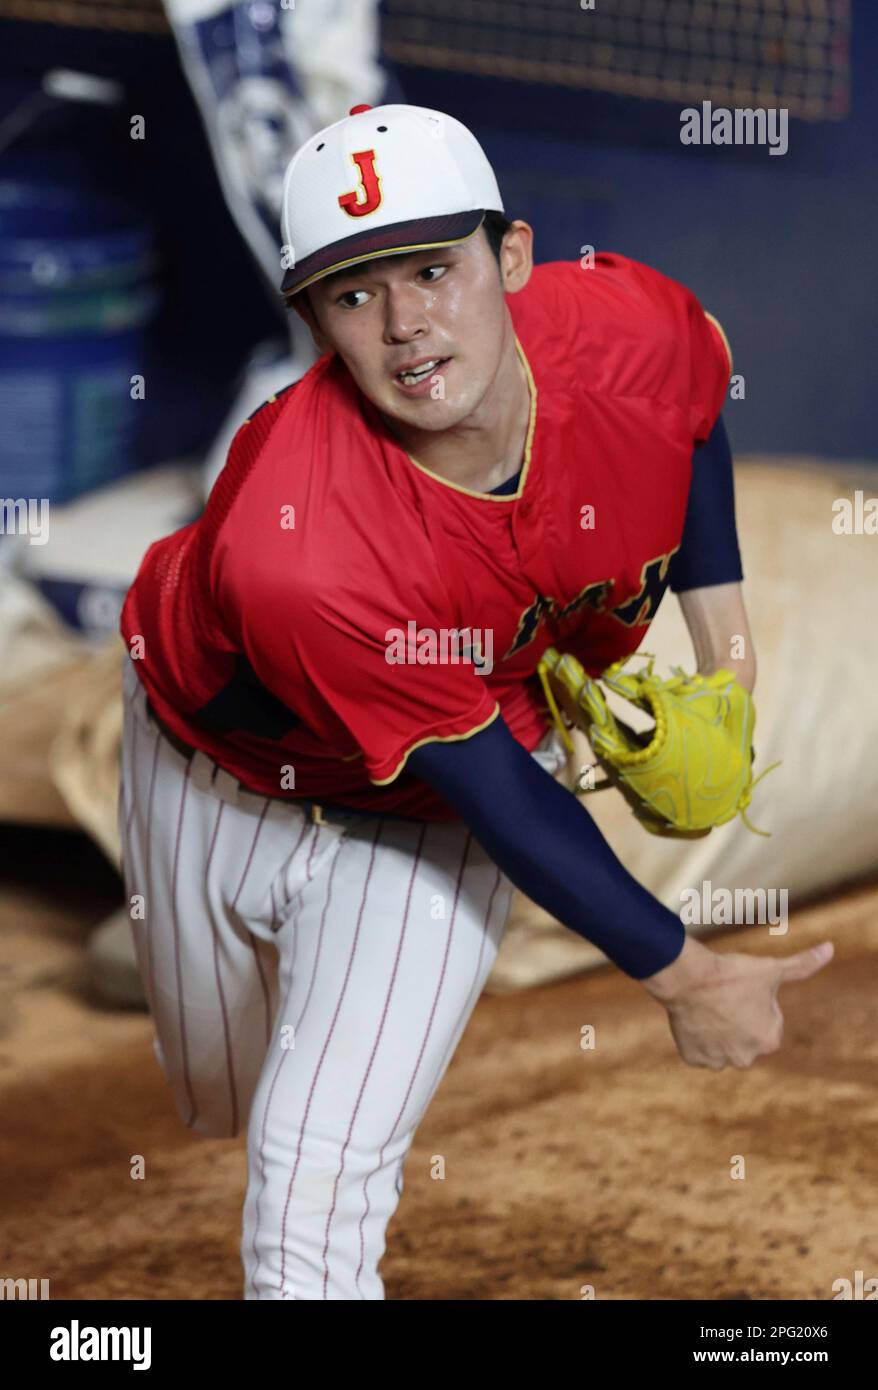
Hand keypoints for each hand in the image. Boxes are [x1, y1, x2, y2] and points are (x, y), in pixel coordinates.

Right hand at [641, 935, 833, 1069]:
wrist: (687, 977)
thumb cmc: (732, 973)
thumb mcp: (772, 968)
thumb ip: (803, 964)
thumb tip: (830, 948)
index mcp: (769, 1040)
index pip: (767, 1020)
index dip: (755, 1001)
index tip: (742, 989)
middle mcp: (745, 1058)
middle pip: (744, 1035)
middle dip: (737, 1020)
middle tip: (724, 997)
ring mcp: (717, 1061)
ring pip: (721, 1043)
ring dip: (717, 1030)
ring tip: (708, 1005)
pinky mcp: (693, 1058)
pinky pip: (698, 1048)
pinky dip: (696, 1035)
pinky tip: (695, 1016)